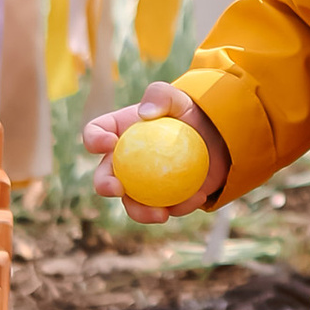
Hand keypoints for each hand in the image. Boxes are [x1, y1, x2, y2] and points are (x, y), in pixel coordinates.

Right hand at [83, 81, 229, 222]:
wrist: (215, 137)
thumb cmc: (189, 113)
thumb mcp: (178, 97)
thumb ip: (160, 95)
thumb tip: (145, 113)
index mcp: (118, 134)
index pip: (95, 134)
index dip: (93, 140)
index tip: (108, 142)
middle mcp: (123, 163)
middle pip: (104, 177)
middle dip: (104, 185)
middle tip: (118, 188)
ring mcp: (140, 185)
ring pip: (132, 204)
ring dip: (141, 212)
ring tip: (161, 214)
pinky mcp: (162, 199)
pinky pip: (167, 208)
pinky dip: (182, 206)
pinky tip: (198, 196)